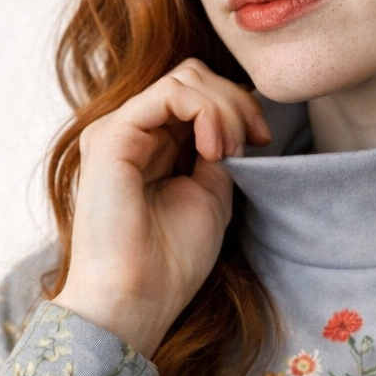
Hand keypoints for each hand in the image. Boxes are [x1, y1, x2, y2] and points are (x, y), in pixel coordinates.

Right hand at [53, 58, 271, 356]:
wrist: (136, 299)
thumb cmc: (170, 261)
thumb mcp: (210, 194)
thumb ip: (219, 151)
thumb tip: (238, 118)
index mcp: (150, 145)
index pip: (197, 94)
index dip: (238, 107)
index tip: (263, 141)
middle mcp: (131, 132)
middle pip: (192, 76)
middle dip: (236, 101)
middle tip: (255, 141)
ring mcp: (118, 130)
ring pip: (184, 78)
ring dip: (224, 108)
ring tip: (231, 151)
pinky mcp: (112, 135)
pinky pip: (170, 93)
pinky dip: (205, 112)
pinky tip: (214, 149)